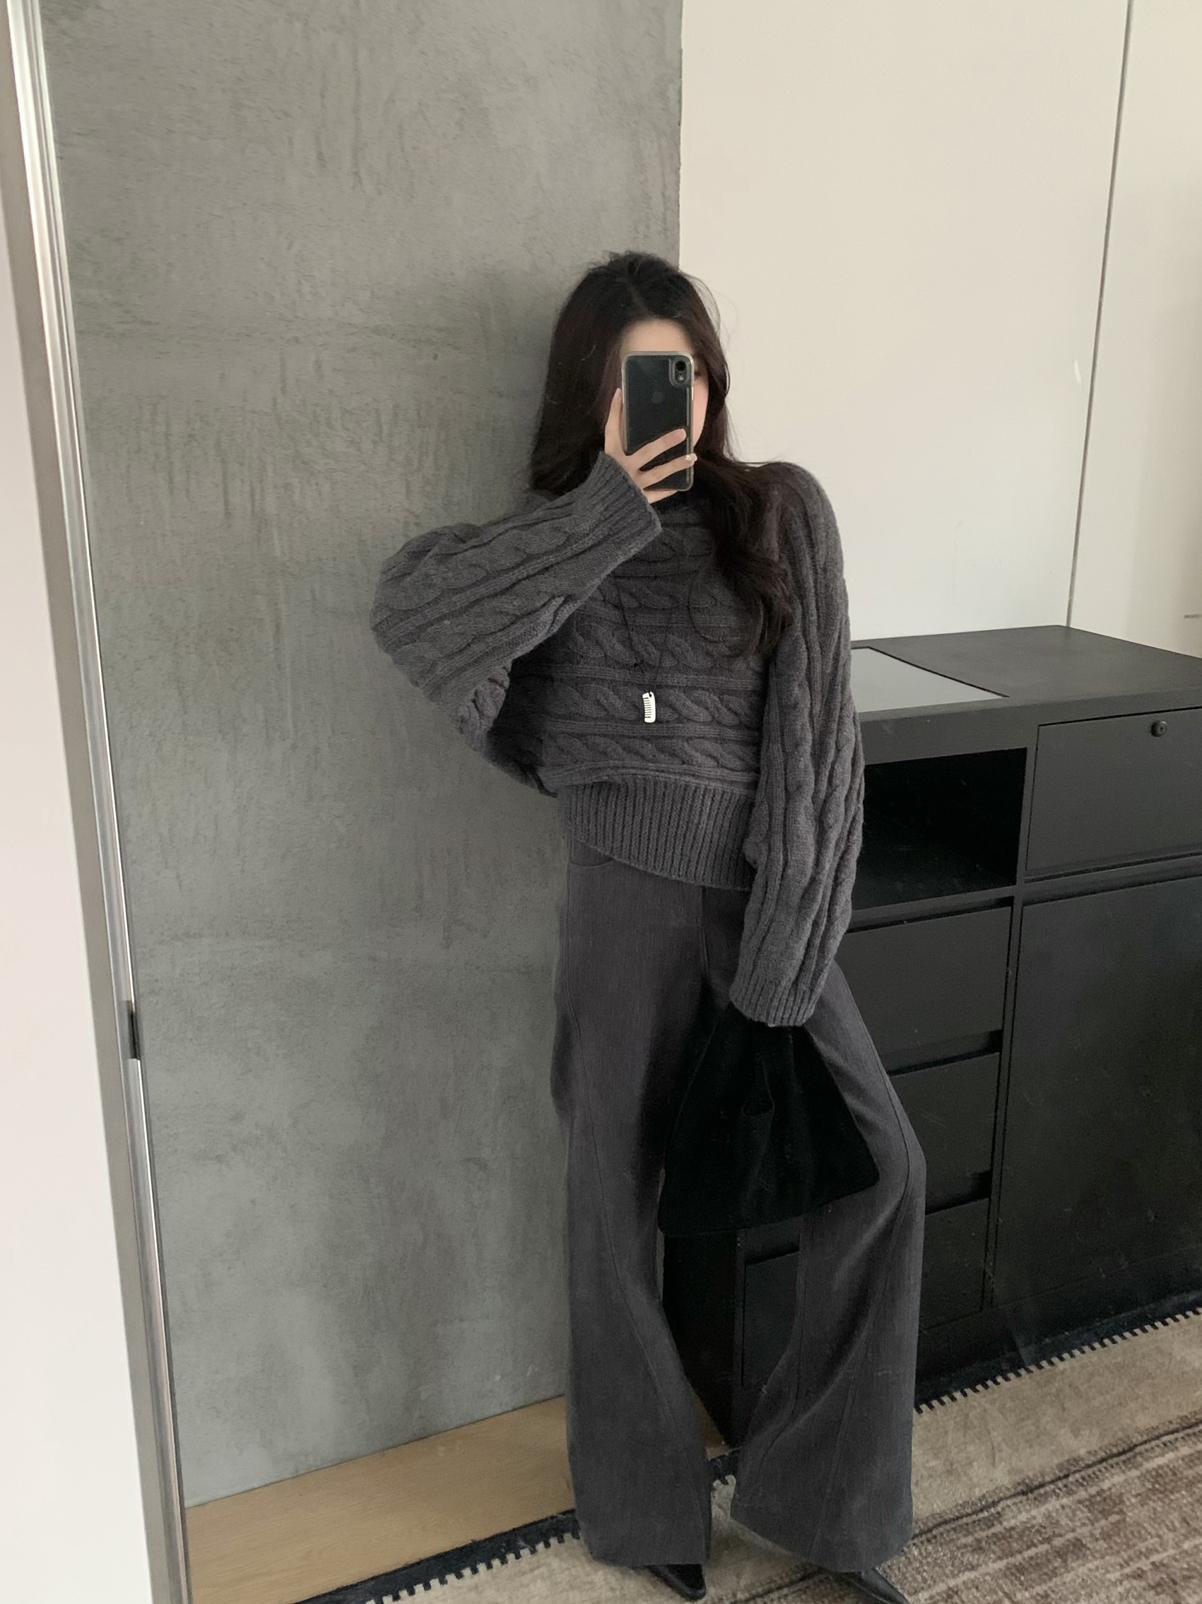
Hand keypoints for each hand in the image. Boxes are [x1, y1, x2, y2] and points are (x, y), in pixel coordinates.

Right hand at [603, 387, 695, 503]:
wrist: (597, 510)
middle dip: (664, 442)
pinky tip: (680, 484)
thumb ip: (616, 440)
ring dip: (675, 465)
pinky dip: (667, 490)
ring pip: (657, 473)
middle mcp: (622, 468)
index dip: (615, 412)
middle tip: (682, 433)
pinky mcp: (638, 499)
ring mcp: (632, 484)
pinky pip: (656, 494)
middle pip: (646, 452)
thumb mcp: (607, 460)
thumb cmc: (604, 481)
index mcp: (611, 456)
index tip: (621, 394)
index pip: (612, 430)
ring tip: (692, 457)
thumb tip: (622, 410)